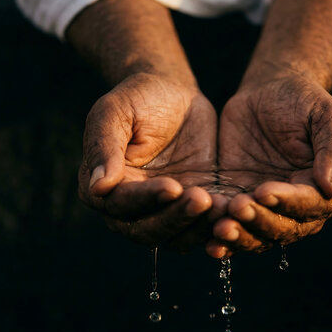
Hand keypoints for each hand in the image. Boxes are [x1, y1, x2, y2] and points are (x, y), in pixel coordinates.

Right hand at [78, 73, 222, 249]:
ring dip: (199, 227)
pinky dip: (216, 223)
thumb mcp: (115, 112)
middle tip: (202, 199)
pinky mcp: (191, 207)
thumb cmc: (139, 98)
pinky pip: (202, 225)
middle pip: (148, 230)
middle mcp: (131, 207)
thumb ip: (104, 148)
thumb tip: (98, 187)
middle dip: (176, 218)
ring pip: (177, 236)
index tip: (172, 185)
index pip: (121, 205)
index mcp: (105, 187)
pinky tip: (233, 207)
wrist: (174, 95)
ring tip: (222, 206)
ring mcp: (163, 210)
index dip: (146, 199)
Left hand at [207, 75, 331, 257]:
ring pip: (257, 235)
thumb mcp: (325, 115)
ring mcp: (268, 208)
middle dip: (260, 221)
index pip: (310, 205)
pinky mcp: (240, 201)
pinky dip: (223, 239)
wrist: (267, 92)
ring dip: (240, 236)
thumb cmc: (302, 99)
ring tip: (220, 227)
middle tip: (236, 207)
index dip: (288, 202)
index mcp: (326, 189)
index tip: (264, 191)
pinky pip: (233, 226)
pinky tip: (209, 241)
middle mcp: (300, 207)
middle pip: (283, 228)